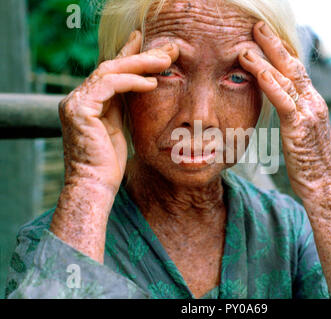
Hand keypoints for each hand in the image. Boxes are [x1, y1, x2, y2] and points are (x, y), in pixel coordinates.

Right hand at [58, 31, 178, 194]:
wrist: (94, 187)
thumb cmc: (109, 166)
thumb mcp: (118, 129)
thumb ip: (121, 107)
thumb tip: (139, 89)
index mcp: (87, 103)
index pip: (111, 73)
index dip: (130, 57)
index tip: (151, 47)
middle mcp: (77, 99)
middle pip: (111, 67)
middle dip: (140, 55)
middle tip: (166, 48)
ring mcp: (75, 102)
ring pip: (110, 71)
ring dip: (140, 63)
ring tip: (165, 61)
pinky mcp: (79, 109)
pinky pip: (109, 85)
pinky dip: (132, 81)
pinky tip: (152, 83)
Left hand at [239, 21, 330, 199]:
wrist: (325, 186)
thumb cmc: (309, 162)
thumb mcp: (300, 132)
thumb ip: (292, 114)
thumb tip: (279, 103)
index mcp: (313, 102)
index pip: (296, 71)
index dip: (281, 52)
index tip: (265, 37)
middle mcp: (314, 102)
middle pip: (292, 66)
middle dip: (274, 44)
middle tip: (257, 26)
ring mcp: (310, 113)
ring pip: (287, 79)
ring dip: (266, 59)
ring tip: (247, 44)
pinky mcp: (301, 128)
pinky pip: (285, 102)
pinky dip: (271, 84)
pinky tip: (258, 72)